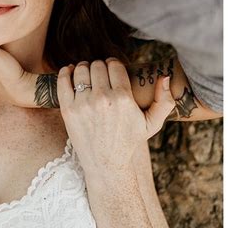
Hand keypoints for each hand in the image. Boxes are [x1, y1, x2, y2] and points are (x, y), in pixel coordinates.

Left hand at [57, 58, 174, 178]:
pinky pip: (62, 81)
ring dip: (84, 68)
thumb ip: (164, 101)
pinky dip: (65, 72)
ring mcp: (83, 104)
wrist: (106, 163)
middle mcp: (102, 99)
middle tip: (100, 74)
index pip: (114, 65)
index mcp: (123, 99)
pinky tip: (69, 71)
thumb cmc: (129, 141)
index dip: (114, 64)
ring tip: (87, 74)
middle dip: (100, 67)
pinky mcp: (68, 110)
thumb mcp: (152, 124)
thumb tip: (164, 77)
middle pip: (97, 66)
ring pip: (80, 70)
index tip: (113, 68)